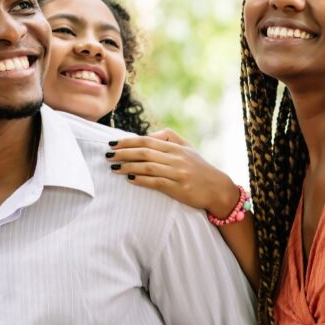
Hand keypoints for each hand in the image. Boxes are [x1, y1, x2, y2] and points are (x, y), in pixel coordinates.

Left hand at [106, 128, 240, 217]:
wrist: (217, 189)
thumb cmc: (199, 168)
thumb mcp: (188, 148)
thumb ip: (169, 138)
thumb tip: (148, 135)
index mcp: (176, 148)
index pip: (147, 141)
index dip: (128, 141)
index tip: (113, 143)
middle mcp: (176, 159)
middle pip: (145, 153)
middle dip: (124, 153)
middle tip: (107, 154)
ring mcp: (178, 174)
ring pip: (148, 167)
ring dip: (128, 166)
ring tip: (113, 167)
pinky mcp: (179, 189)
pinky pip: (156, 182)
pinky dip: (141, 180)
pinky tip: (130, 179)